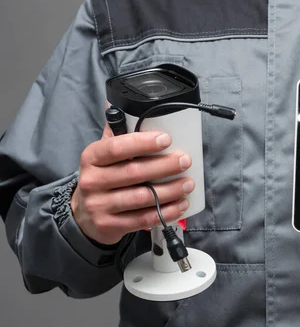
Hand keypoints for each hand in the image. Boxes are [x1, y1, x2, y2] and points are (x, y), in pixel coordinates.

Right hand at [71, 121, 194, 244]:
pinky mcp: (110, 225)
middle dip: (164, 167)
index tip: (166, 139)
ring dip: (170, 191)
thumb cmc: (102, 178)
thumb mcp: (103, 155)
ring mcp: (99, 205)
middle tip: (185, 161)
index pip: (117, 147)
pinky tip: (180, 204)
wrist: (84, 216)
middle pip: (134, 173)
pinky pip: (143, 219)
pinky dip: (165, 212)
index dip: (143, 143)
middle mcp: (92, 181)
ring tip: (188, 184)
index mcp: (92, 157)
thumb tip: (116, 100)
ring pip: (141, 198)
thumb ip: (116, 133)